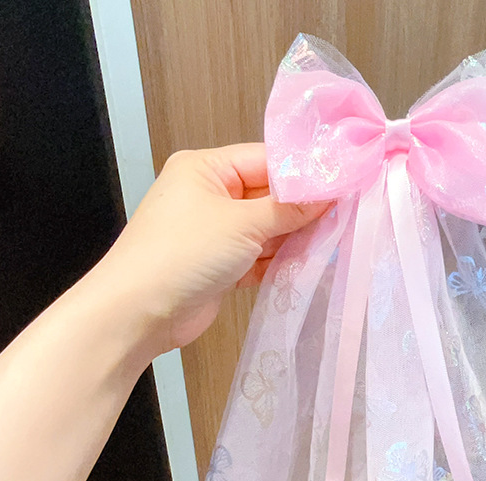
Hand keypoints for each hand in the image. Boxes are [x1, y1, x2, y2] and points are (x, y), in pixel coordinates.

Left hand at [94, 143, 327, 354]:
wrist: (138, 313)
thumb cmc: (183, 254)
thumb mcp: (241, 224)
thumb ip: (288, 209)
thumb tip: (330, 193)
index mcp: (206, 169)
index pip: (266, 161)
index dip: (305, 174)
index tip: (345, 184)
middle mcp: (210, 195)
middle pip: (269, 196)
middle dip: (303, 209)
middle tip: (347, 216)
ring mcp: (215, 233)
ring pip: (267, 229)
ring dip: (295, 238)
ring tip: (336, 242)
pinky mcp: (221, 267)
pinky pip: (259, 257)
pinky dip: (280, 262)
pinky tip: (310, 264)